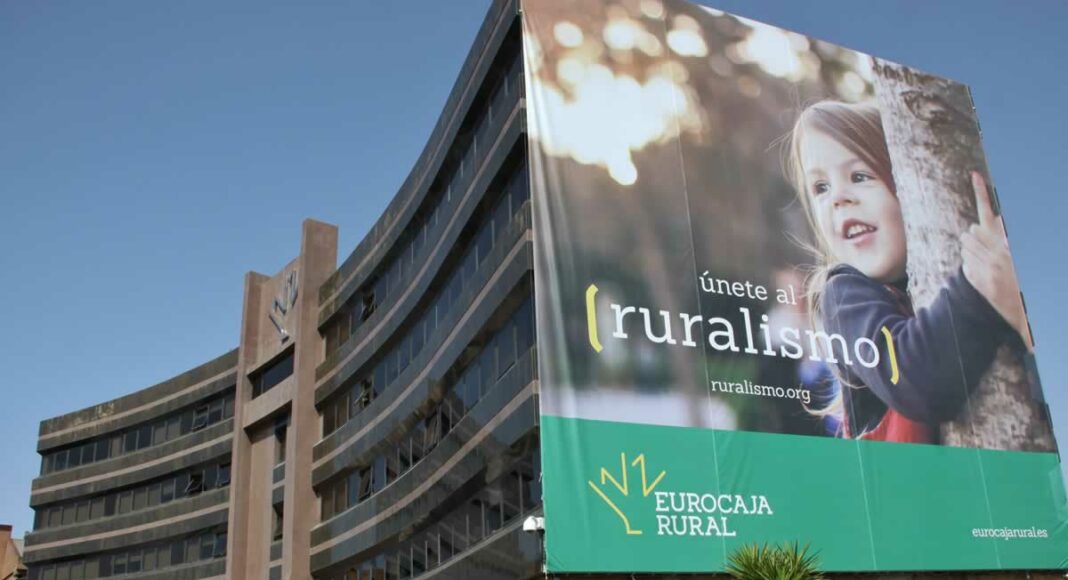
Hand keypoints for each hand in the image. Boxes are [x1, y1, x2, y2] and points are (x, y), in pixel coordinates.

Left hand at [960, 172, 1033, 350]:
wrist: (1028, 311)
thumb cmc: (1026, 280)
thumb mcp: (1019, 253)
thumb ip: (1009, 235)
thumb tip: (993, 219)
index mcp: (1008, 243)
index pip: (989, 212)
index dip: (981, 191)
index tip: (975, 174)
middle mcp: (997, 253)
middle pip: (970, 232)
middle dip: (975, 236)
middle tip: (984, 245)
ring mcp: (987, 268)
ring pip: (966, 248)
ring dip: (972, 251)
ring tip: (987, 261)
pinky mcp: (980, 281)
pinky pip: (966, 266)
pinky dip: (971, 267)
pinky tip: (985, 274)